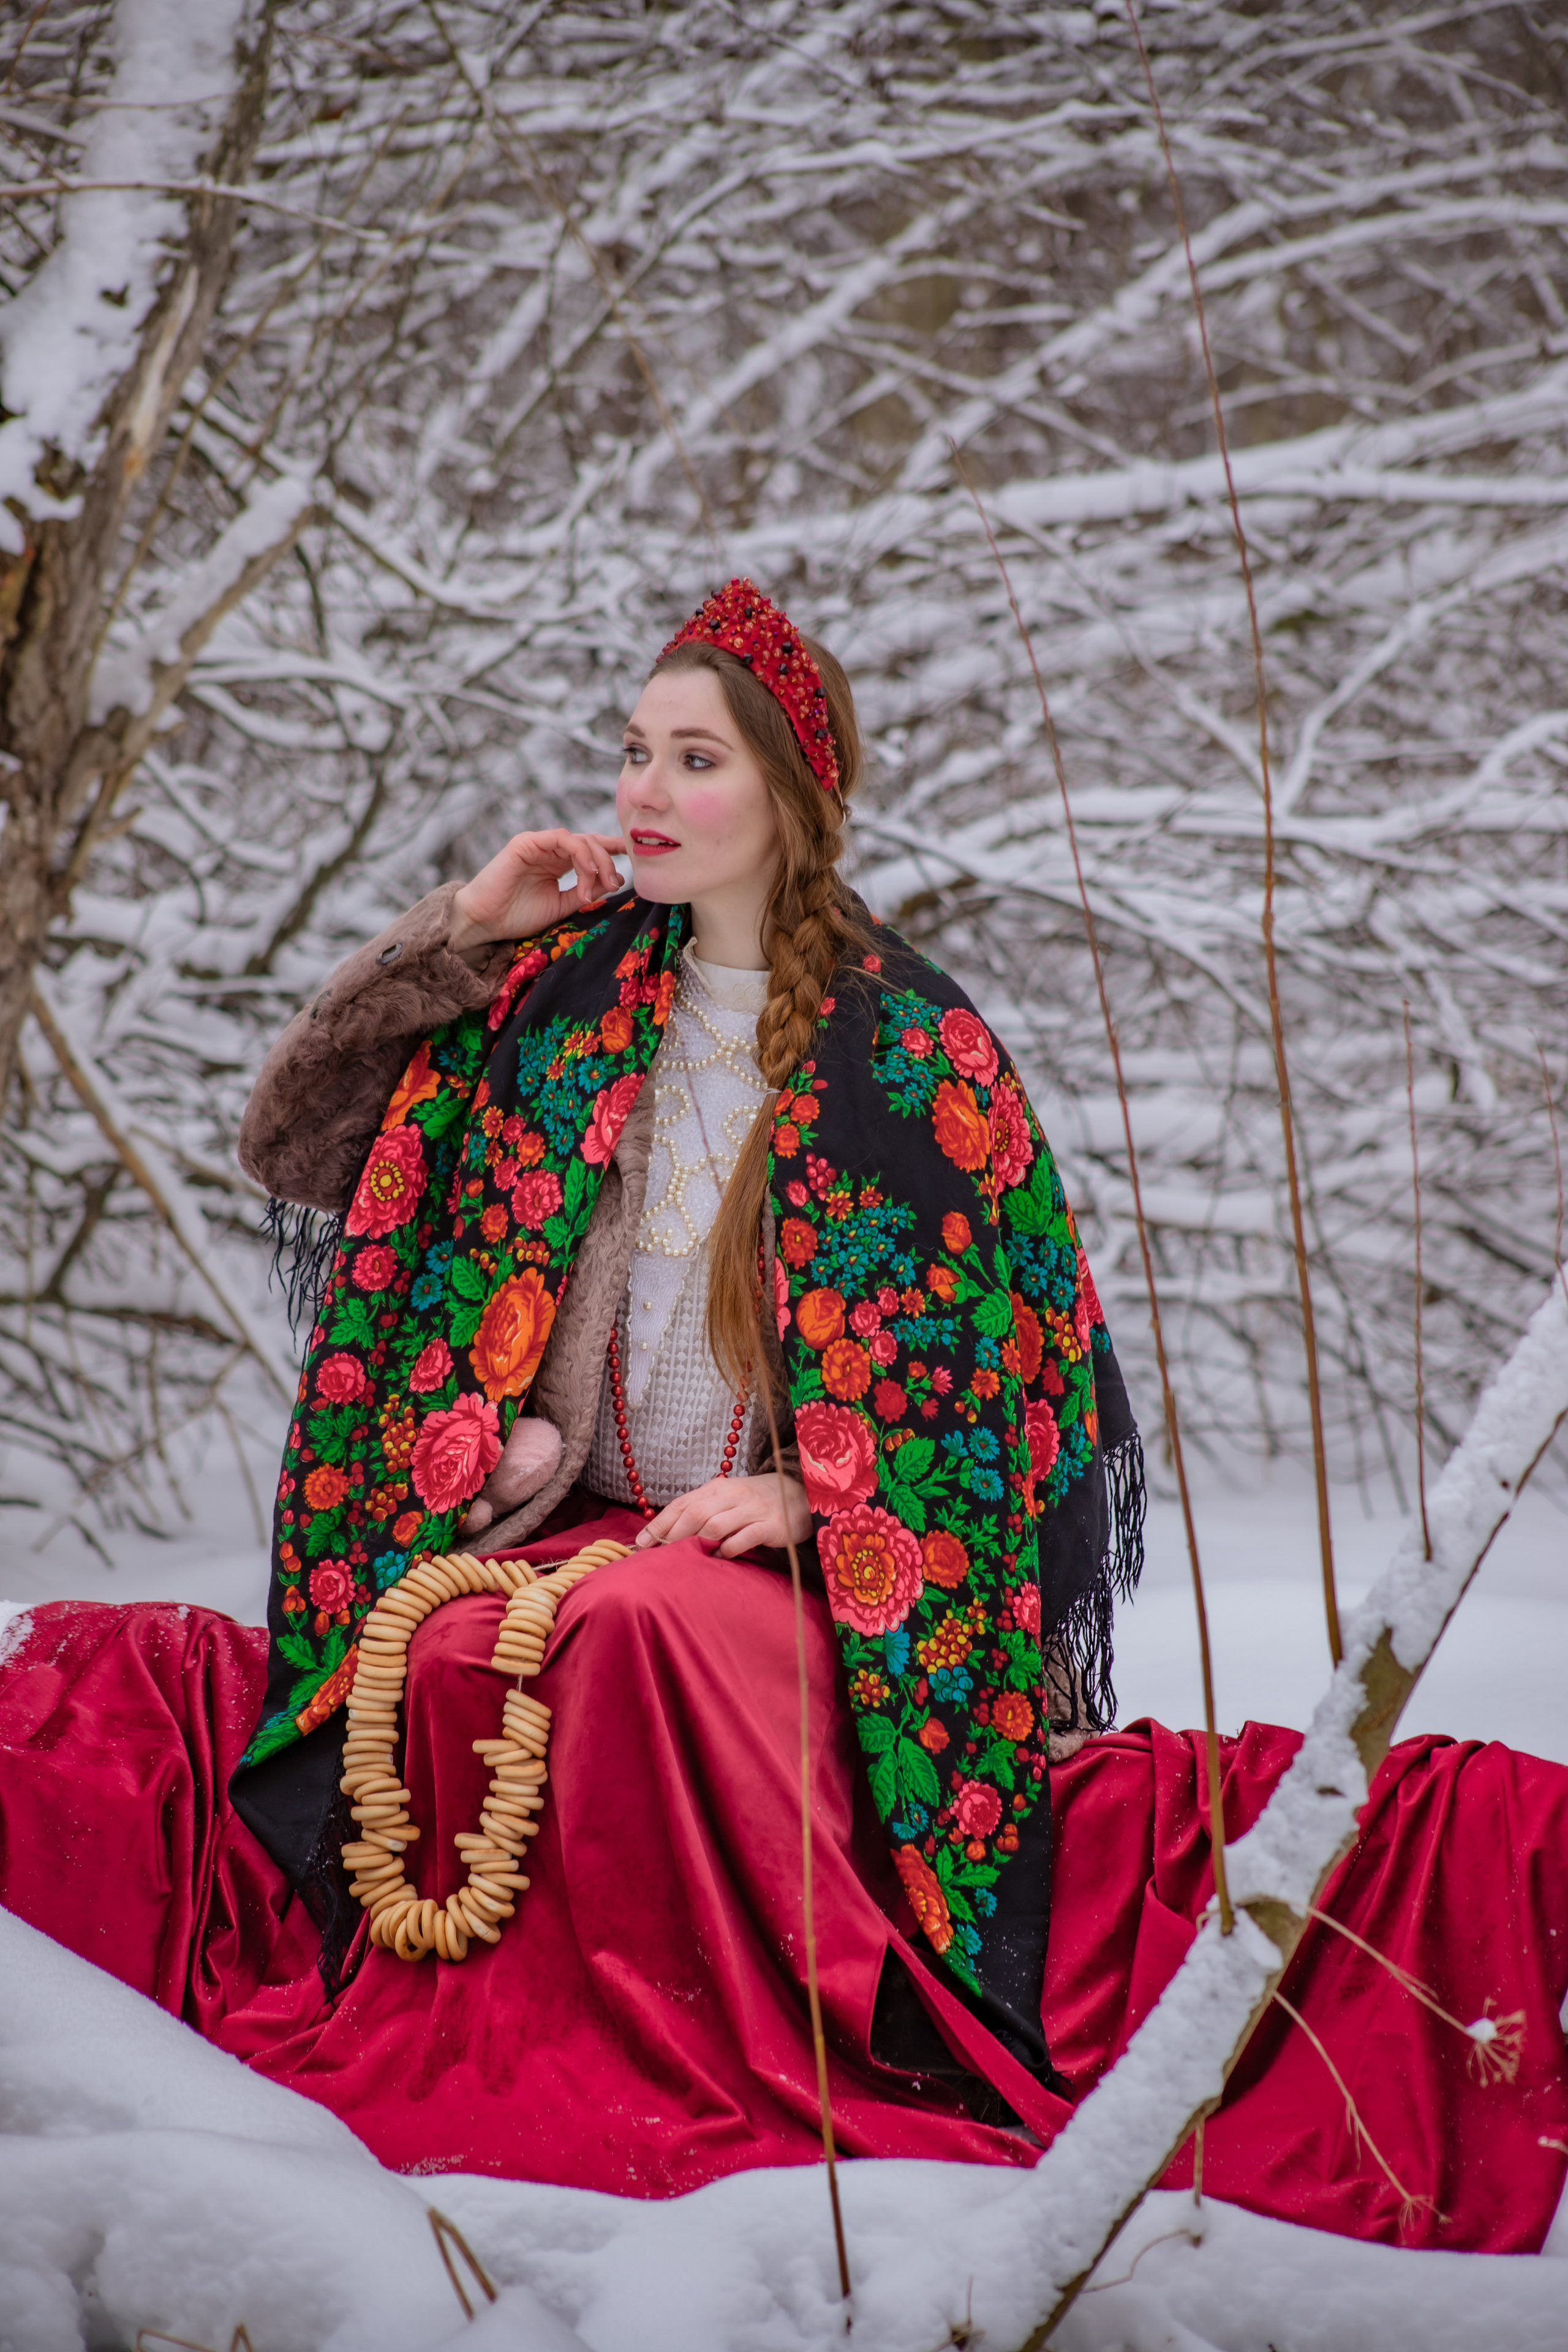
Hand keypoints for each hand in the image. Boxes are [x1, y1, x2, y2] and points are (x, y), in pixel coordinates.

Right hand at [449, 828, 626, 955]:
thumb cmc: (517, 916)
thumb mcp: (563, 905)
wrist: (485, 922)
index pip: (590, 850)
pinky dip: (580, 853)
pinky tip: (587, 872)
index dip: (612, 850)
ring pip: (579, 839)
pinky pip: (561, 838)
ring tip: (601, 882)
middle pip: (590, 843)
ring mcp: (538, 844)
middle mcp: (550, 851)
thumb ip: (587, 891)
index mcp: (558, 863)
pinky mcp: (527, 842)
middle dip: (609, 861)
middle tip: (616, 882)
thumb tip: (616, 879)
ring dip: (596, 860)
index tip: (632, 857)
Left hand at [632, 1472, 812, 1558]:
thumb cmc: (756, 1500)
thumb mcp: (728, 1498)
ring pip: (715, 1525)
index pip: (682, 1503)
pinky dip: (726, 1550)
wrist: (800, 1493)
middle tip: (658, 1556)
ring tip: (684, 1560)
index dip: (659, 1523)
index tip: (640, 1543)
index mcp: (718, 1487)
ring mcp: (752, 1509)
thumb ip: (702, 1510)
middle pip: (695, 1513)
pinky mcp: (770, 1526)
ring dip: (697, 1543)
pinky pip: (743, 1538)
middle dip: (672, 1536)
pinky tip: (718, 1559)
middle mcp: (733, 1495)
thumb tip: (666, 1533)